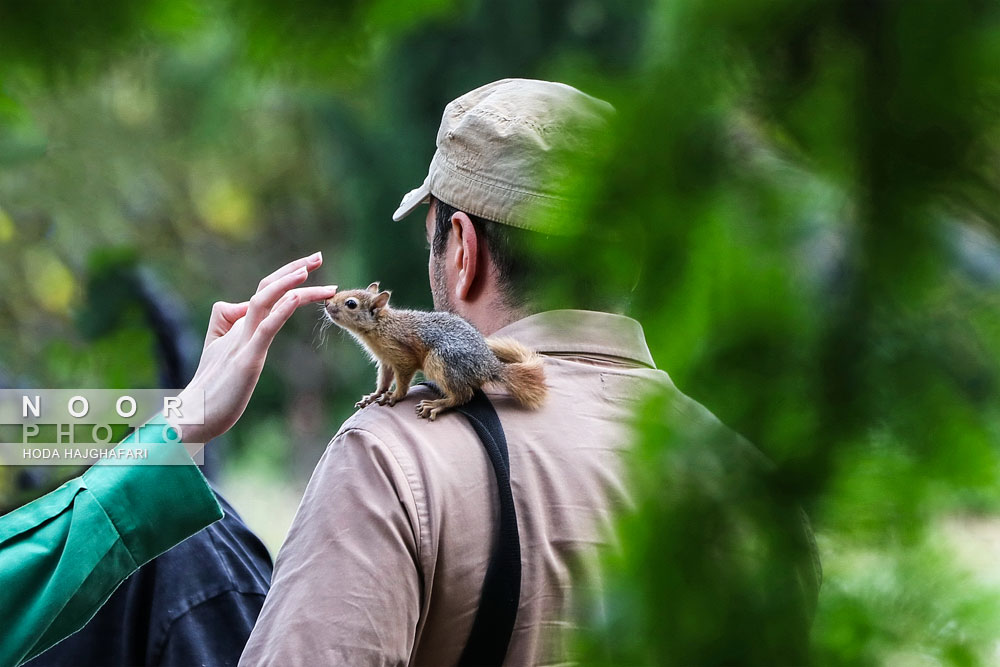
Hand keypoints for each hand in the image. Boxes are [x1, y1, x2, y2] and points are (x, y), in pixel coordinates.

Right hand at [168, 252, 336, 444]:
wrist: (193, 415)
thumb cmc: (212, 388)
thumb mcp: (221, 350)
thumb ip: (228, 324)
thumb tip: (239, 305)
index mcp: (238, 326)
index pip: (265, 292)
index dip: (287, 277)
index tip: (311, 267)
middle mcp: (240, 328)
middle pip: (267, 288)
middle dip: (294, 270)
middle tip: (318, 256)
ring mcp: (243, 342)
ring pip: (263, 301)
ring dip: (287, 283)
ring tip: (309, 270)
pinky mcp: (246, 359)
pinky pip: (265, 329)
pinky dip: (280, 310)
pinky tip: (295, 297)